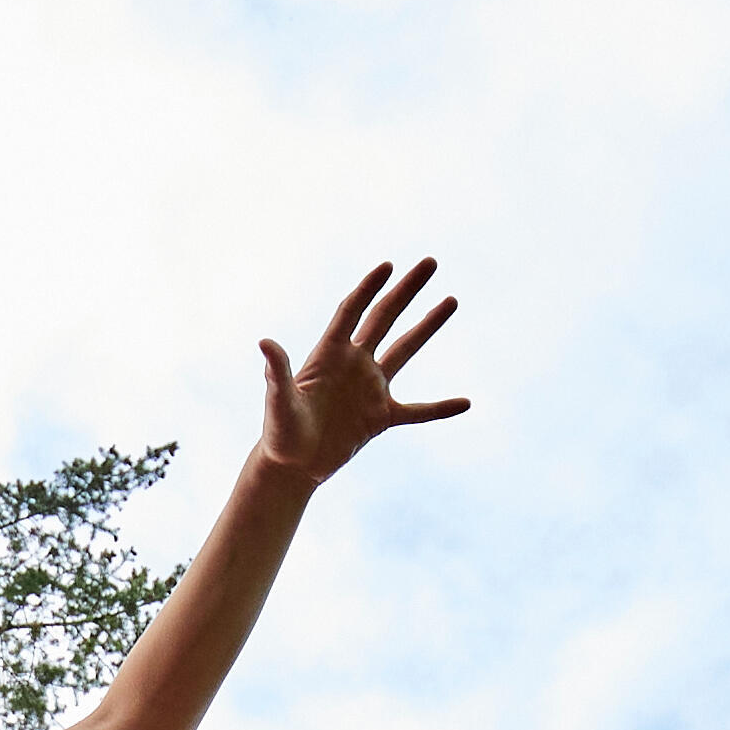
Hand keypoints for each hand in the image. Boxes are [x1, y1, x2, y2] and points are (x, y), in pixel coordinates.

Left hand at [253, 257, 467, 484]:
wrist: (291, 467)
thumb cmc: (279, 433)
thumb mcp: (279, 402)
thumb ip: (277, 371)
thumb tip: (265, 342)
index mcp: (329, 354)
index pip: (352, 311)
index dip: (369, 288)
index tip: (389, 265)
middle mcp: (353, 364)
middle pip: (384, 318)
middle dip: (406, 291)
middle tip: (430, 262)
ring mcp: (370, 389)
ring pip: (404, 350)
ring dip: (427, 326)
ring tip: (450, 300)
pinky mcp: (380, 417)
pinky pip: (417, 411)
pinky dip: (439, 409)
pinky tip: (465, 403)